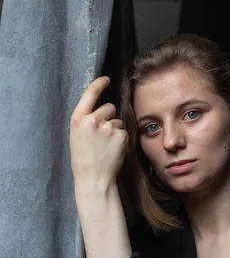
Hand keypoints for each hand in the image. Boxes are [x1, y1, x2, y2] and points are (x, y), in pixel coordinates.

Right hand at [70, 76, 128, 193]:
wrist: (94, 179)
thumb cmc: (83, 160)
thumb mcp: (77, 136)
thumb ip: (86, 120)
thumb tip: (98, 108)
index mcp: (78, 119)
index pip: (89, 93)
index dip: (99, 84)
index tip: (106, 79)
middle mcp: (92, 120)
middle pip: (108, 107)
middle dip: (109, 117)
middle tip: (102, 135)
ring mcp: (107, 127)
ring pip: (117, 121)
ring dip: (115, 130)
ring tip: (106, 146)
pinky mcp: (120, 135)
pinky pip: (124, 132)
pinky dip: (121, 140)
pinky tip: (113, 150)